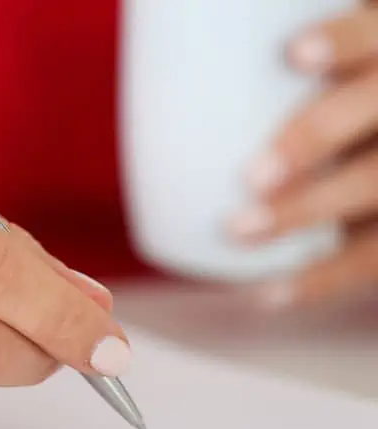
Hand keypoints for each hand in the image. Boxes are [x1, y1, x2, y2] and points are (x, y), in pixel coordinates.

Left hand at [228, 3, 377, 307]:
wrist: (367, 151)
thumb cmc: (330, 106)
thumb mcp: (324, 81)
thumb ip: (269, 78)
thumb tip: (167, 73)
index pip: (374, 38)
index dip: (343, 43)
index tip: (293, 54)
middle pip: (372, 114)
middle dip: (314, 139)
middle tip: (253, 172)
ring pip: (373, 189)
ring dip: (306, 211)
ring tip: (239, 230)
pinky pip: (369, 259)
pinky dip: (320, 280)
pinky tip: (269, 293)